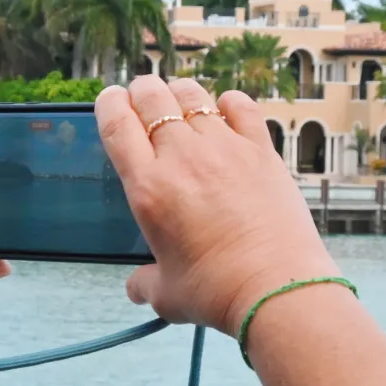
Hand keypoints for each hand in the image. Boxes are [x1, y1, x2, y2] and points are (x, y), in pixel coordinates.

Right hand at [99, 76, 339, 335]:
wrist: (276, 288)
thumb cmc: (218, 292)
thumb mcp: (166, 294)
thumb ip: (145, 283)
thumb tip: (136, 287)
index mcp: (148, 188)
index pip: (116, 123)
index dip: (109, 103)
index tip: (111, 100)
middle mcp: (182, 158)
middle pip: (152, 96)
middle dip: (142, 91)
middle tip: (144, 100)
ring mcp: (224, 148)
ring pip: (194, 94)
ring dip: (181, 93)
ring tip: (181, 103)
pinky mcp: (260, 150)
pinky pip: (241, 106)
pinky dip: (230, 102)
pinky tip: (227, 110)